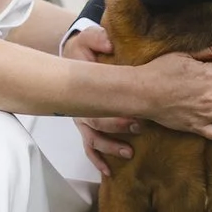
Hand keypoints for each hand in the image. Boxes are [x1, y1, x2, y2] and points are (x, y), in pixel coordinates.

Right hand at [64, 26, 136, 174]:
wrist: (71, 59)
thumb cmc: (81, 51)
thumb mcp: (88, 39)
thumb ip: (97, 39)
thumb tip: (109, 44)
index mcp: (84, 88)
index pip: (98, 104)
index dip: (116, 112)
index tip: (136, 115)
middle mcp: (82, 108)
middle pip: (97, 124)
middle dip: (118, 129)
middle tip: (140, 127)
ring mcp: (82, 120)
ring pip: (93, 140)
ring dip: (110, 148)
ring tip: (129, 153)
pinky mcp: (86, 127)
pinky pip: (89, 148)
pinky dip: (97, 161)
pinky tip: (109, 172)